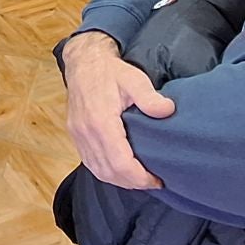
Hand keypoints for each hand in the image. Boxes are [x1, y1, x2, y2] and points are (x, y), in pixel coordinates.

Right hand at [61, 31, 174, 188]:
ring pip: (98, 170)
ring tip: (139, 179)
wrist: (83, 62)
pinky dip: (106, 172)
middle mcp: (86, 132)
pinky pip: (90, 163)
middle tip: (153, 182)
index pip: (120, 162)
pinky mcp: (76, 135)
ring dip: (119, 180)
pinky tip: (120, 170)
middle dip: (132, 182)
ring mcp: (78, 135)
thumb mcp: (134, 79)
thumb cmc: (109, 71)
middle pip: (109, 171)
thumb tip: (168, 110)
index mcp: (101, 121)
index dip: (139, 177)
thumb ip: (150, 97)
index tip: (156, 180)